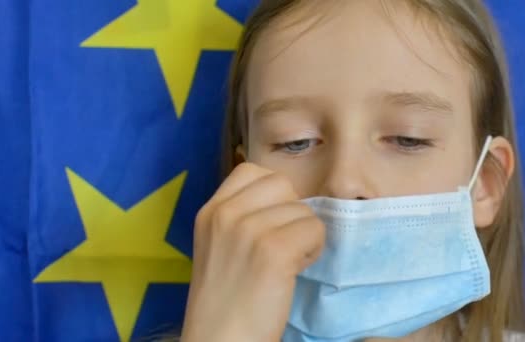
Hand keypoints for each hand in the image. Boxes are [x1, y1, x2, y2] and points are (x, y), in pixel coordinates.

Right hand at [181, 163, 325, 341]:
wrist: (219, 340)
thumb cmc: (224, 301)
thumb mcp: (218, 247)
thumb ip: (240, 218)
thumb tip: (286, 202)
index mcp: (209, 211)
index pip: (251, 171)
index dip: (271, 194)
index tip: (270, 222)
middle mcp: (225, 214)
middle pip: (282, 184)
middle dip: (291, 212)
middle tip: (282, 244)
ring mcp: (248, 229)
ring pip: (303, 209)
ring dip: (304, 236)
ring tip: (287, 263)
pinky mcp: (273, 250)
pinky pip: (314, 230)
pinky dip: (313, 250)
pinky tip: (295, 270)